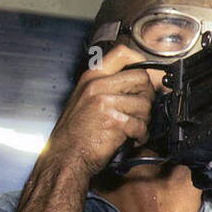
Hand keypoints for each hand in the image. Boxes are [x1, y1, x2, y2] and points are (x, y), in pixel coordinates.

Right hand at [42, 43, 156, 178]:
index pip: (122, 53)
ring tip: (133, 127)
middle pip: (141, 78)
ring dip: (144, 119)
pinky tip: (132, 138)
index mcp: (91, 77)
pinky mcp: (114, 121)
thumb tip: (139, 81)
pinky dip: (141, 135)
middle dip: (147, 96)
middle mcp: (97, 85)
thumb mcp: (84, 98)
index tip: (146, 73)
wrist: (65, 157)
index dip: (140, 61)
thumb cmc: (75, 133)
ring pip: (145, 103)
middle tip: (140, 109)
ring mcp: (105, 102)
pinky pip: (141, 124)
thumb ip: (108, 86)